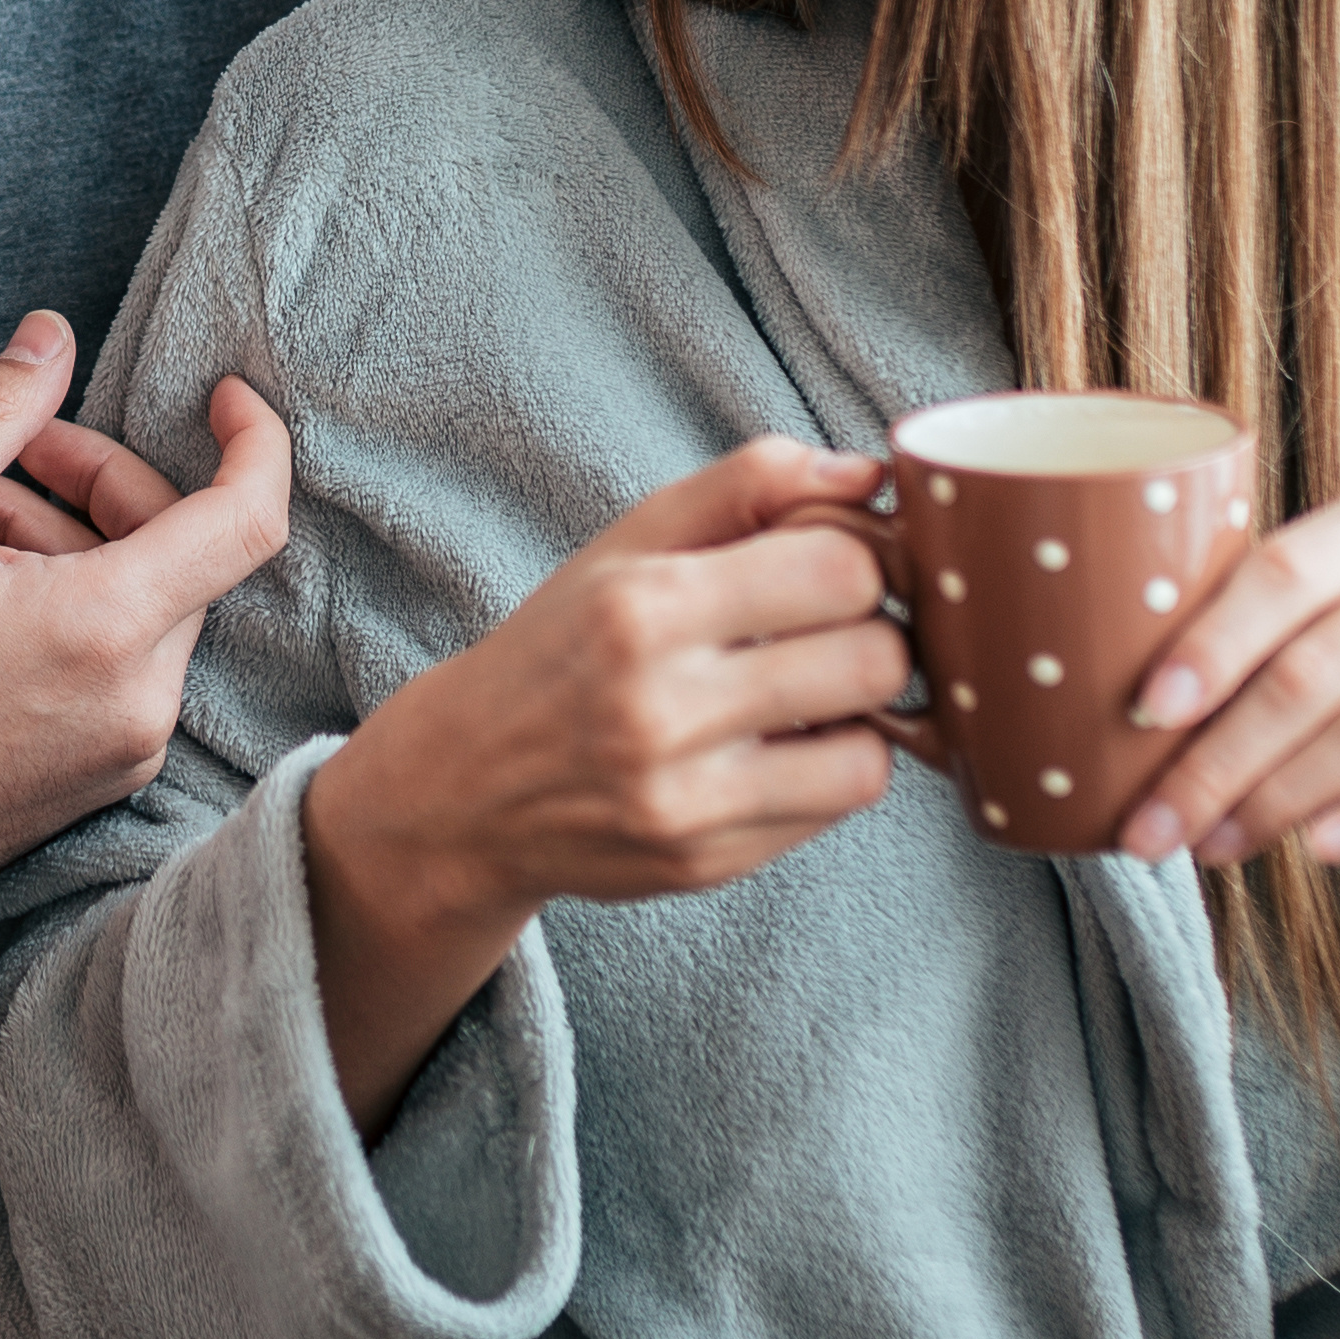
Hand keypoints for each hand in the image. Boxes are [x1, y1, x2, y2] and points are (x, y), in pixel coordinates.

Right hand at [0, 312, 291, 899]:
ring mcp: (128, 750)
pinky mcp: (105, 779)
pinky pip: (124, 667)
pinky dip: (76, 612)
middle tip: (12, 460)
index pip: (246, 519)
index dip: (253, 440)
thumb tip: (52, 336)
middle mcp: (139, 700)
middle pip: (180, 552)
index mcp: (103, 630)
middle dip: (103, 486)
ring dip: (79, 548)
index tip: (223, 396)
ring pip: (148, 607)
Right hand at [300, 438, 897, 1128]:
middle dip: (872, 634)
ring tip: (809, 694)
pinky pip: (835, 808)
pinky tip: (777, 747)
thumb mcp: (631, 542)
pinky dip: (828, 771)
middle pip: (874, 659)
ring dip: (860, 715)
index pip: (841, 568)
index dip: (859, 556)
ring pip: (871, 751)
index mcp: (641, 609)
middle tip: (832, 631)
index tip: (831, 563)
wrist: (465, 787)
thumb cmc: (565, 645)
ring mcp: (684, 800)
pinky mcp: (706, 864)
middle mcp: (659, 710)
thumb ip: (749, 484)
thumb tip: (870, 475)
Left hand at [1109, 487, 1339, 872]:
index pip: (1281, 573)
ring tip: (1216, 849)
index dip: (1205, 643)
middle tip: (1150, 827)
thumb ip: (1304, 613)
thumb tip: (1150, 697)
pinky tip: (1325, 852)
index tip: (1135, 712)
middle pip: (1312, 670)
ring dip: (1282, 800)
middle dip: (1217, 758)